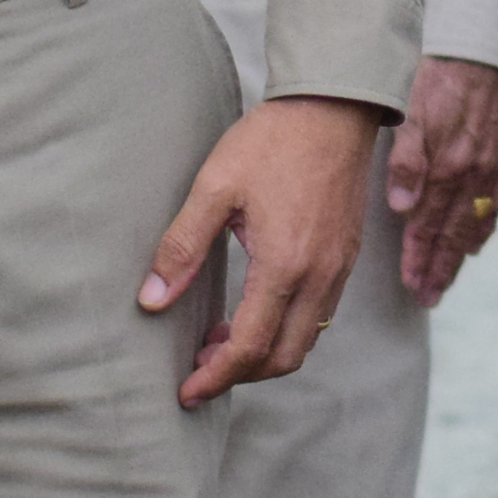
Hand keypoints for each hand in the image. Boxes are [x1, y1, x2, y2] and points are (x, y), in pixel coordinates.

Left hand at [142, 93, 385, 402]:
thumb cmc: (273, 141)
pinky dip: (288, 329)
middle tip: (199, 368)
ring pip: (306, 339)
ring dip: (265, 354)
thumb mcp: (215, 187)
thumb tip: (150, 301)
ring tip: (222, 340)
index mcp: (285, 263)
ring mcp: (339, 266)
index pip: (250, 347)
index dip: (215, 378)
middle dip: (241, 374)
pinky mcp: (347, 254)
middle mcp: (320, 274)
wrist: (336, 106)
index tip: (186, 391)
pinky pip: (321, 314)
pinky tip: (258, 307)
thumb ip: (182, 247)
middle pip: (284, 357)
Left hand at [389, 57, 497, 304]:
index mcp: (447, 166)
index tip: (410, 285)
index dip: (418, 256)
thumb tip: (400, 207)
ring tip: (445, 282)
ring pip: (475, 224)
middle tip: (427, 298)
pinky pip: (494, 205)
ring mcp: (491, 169)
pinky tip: (476, 244)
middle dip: (439, 269)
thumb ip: (406, 161)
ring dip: (459, 256)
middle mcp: (473, 174)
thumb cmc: (436, 80)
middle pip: (454, 233)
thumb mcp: (410, 114)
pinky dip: (484, 230)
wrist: (480, 52)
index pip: (428, 223)